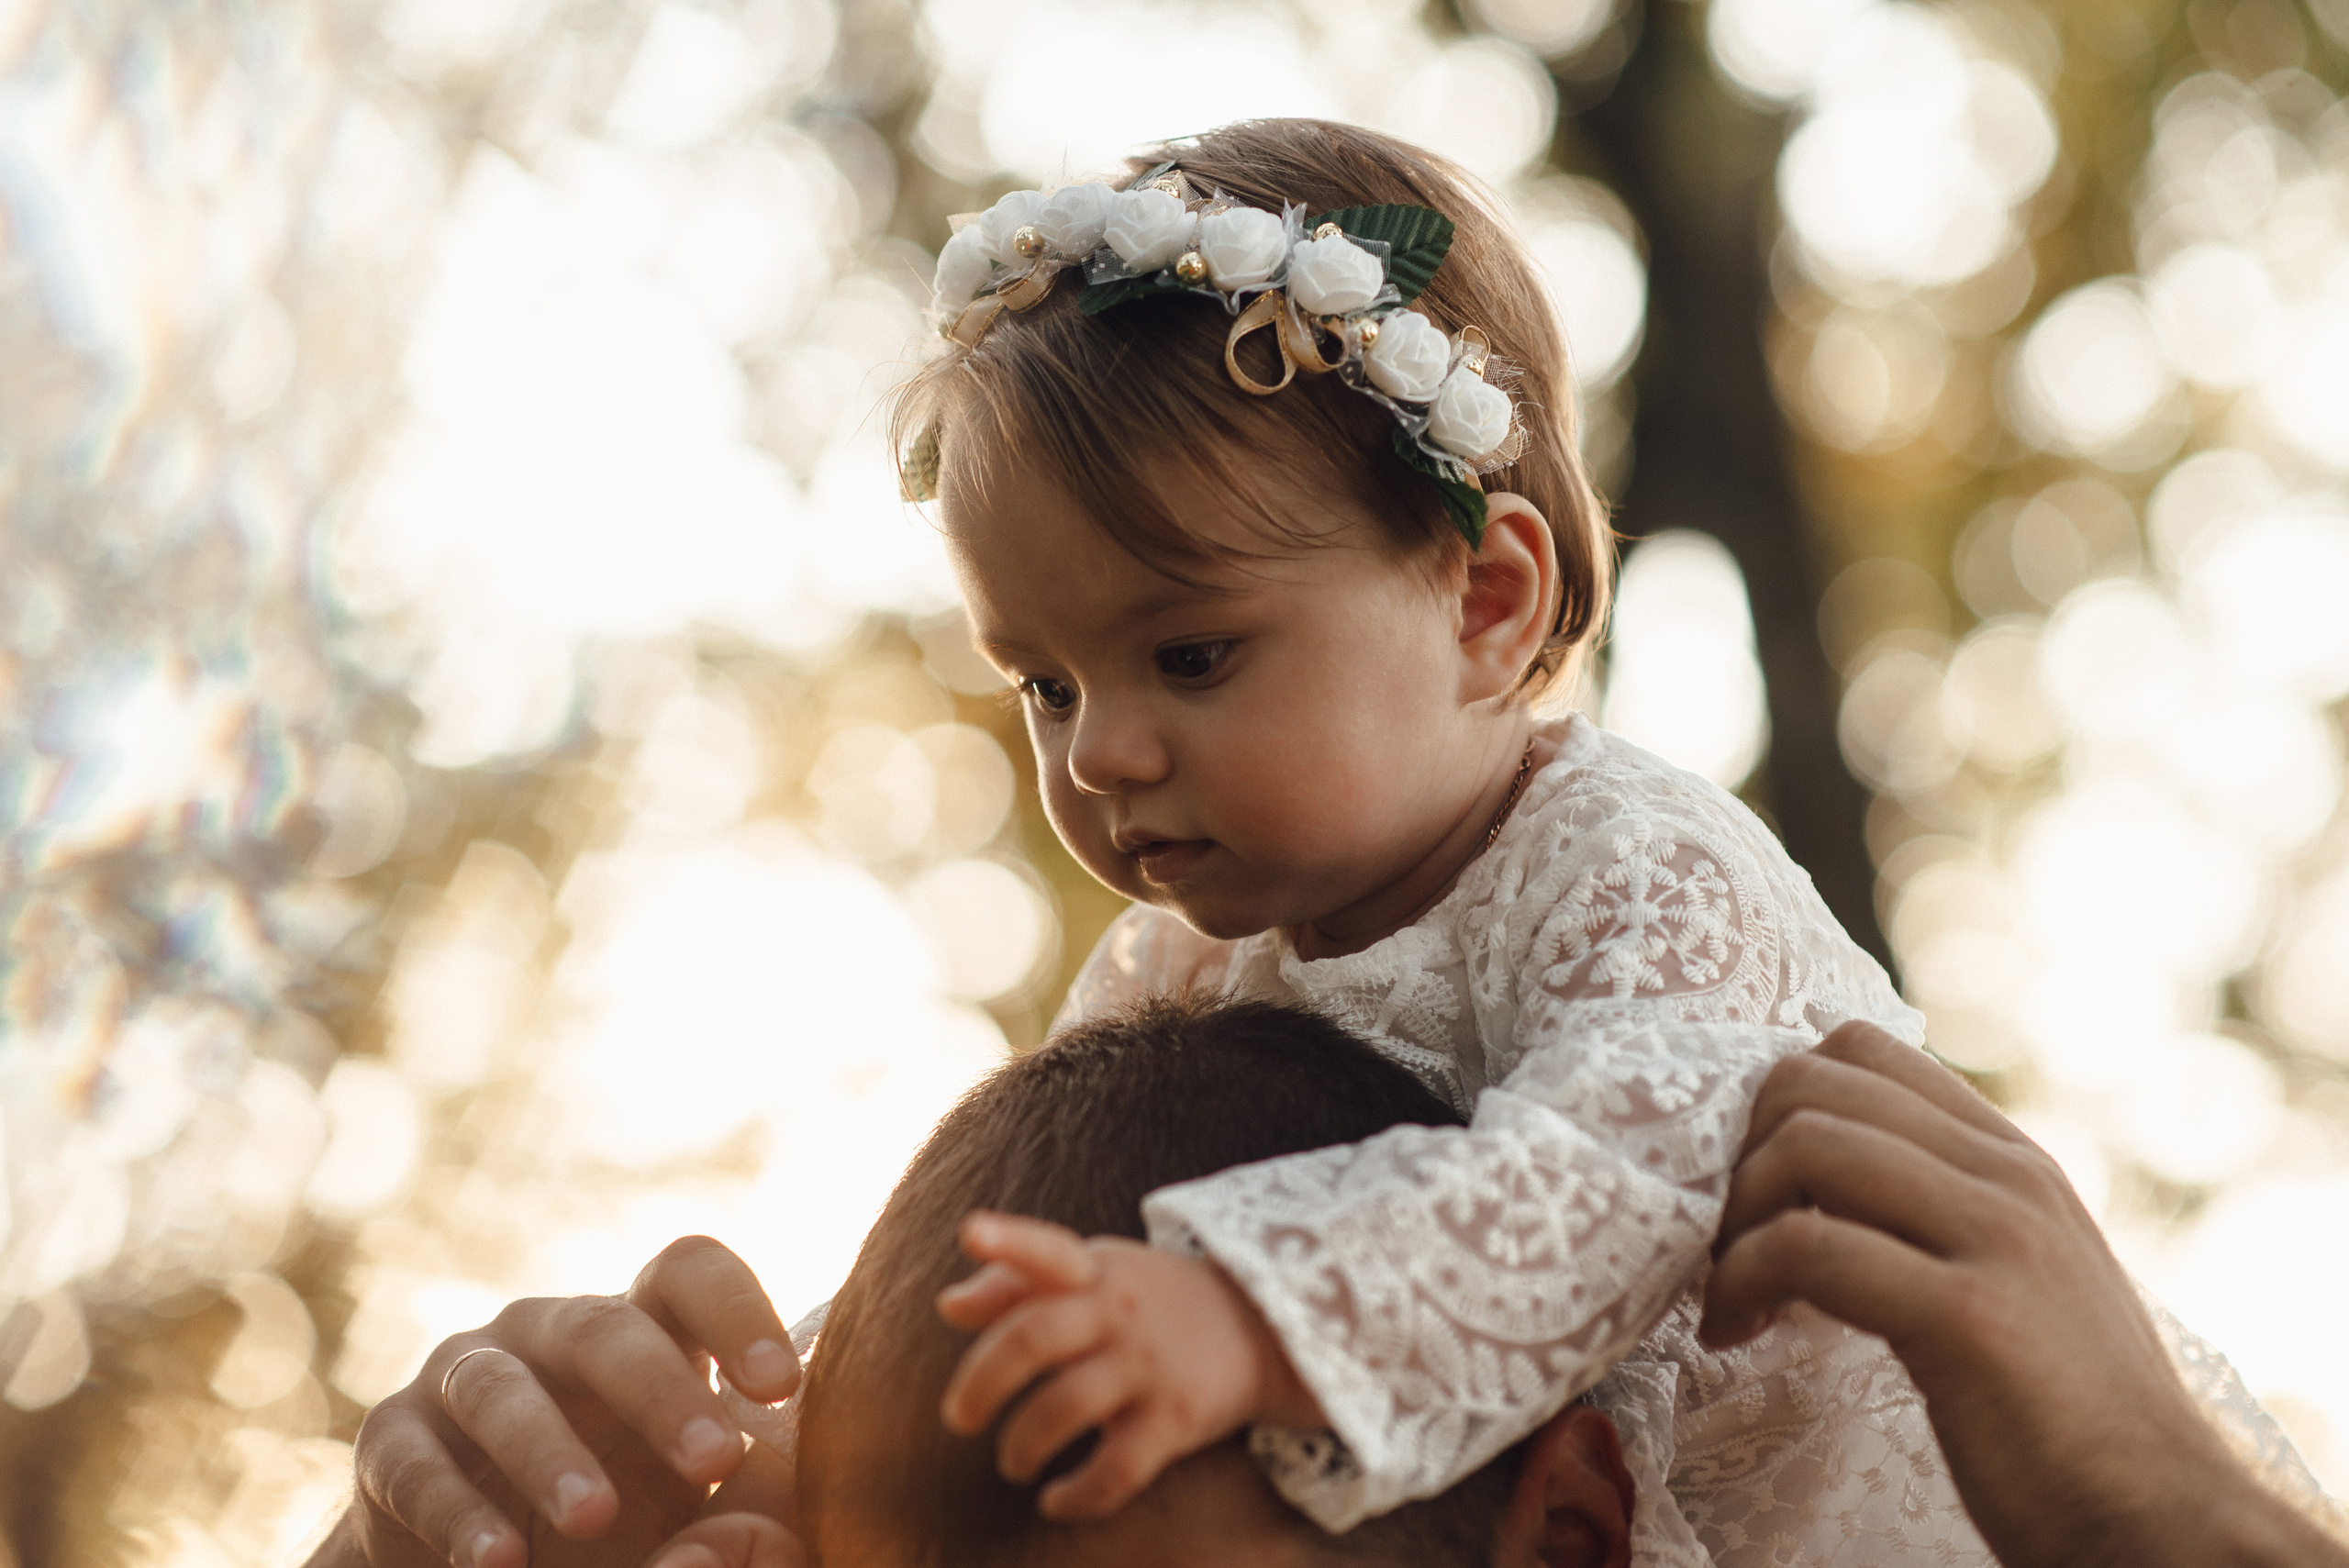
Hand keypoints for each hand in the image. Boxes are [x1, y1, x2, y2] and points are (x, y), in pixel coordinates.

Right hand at [319, 1235, 807, 1567]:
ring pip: (504, 1390)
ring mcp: (464, 1376)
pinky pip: (418, 1466)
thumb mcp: (693, 1492)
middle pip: (606, 1326)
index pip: (689, 1272)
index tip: (788, 1386)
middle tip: (715, 1459)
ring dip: (551, 1453)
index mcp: (637, 1323)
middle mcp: (549, 1330)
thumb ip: (755, 1479)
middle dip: (660, 1391)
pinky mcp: (391, 1443)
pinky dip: (459, 1514)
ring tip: (597, 1519)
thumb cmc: (626, 1517)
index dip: (738, 1312)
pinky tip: (499, 1563)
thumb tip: (844, 1487)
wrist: (485, 1561)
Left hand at [935, 1211, 1323, 1520]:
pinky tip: (1056, 1501)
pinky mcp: (1176, 1418)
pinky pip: (1116, 1469)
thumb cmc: (1151, 1302)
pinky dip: (1077, 1495)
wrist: (1261, 1329)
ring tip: (1012, 1462)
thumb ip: (1019, 1285)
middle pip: (1035, 1338)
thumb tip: (947, 1305)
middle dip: (982, 1382)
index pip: (1047, 1250)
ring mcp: (1149, 1364)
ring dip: (1022, 1443)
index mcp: (1095, 1270)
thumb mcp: (1095, 1275)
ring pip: (1065, 1408)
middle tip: (958, 1418)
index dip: (1008, 1243)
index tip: (971, 1231)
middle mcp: (1120, 1311)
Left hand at [1701, 1021, 2348, 1567]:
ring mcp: (1996, 1236)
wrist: (2163, 1522)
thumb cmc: (2069, 1420)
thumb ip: (1942, 1212)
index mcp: (2015, 1159)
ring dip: (1731, 1220)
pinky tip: (1736, 1333)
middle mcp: (2009, 1176)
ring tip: (1727, 1296)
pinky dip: (1742, 1281)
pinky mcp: (1969, 1315)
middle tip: (1724, 1240)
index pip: (1863, 1048)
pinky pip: (1808, 1247)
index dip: (1777, 1105)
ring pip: (1805, 1145)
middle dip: (1738, 1155)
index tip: (1758, 1190)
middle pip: (1814, 1082)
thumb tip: (1819, 1183)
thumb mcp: (2016, 1277)